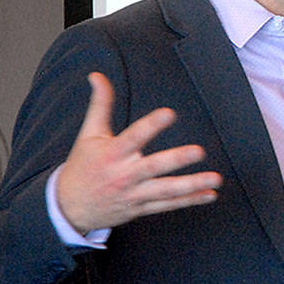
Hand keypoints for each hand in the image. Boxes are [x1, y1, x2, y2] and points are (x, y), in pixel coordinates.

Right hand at [55, 72, 221, 234]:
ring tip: (215, 179)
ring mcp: (134, 194)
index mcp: (113, 153)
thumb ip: (100, 104)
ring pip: (166, 191)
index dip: (151, 125)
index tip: (169, 113)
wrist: (68, 208)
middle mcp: (125, 175)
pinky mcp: (141, 207)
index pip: (134, 136)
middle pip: (154, 167)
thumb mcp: (88, 134)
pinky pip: (168, 205)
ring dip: (192, 185)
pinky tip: (209, 195)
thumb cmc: (82, 167)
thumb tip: (97, 75)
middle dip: (176, 160)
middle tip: (199, 151)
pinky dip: (189, 201)